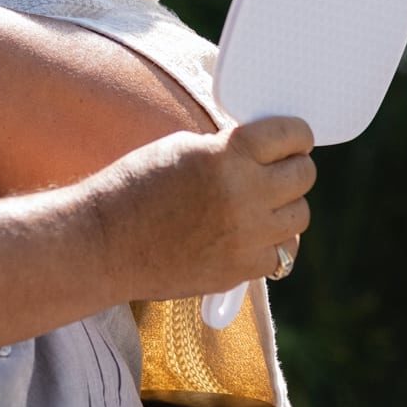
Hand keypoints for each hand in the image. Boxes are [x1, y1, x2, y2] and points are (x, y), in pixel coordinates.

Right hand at [88, 117, 314, 300]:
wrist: (103, 244)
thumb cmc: (135, 187)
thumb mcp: (184, 148)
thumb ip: (230, 148)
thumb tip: (265, 151)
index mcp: (229, 155)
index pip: (292, 135)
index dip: (295, 135)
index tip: (293, 139)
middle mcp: (245, 196)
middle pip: (304, 176)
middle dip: (292, 167)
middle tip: (276, 168)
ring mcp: (246, 238)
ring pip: (299, 217)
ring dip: (284, 207)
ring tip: (260, 203)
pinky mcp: (240, 272)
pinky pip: (281, 254)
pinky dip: (270, 244)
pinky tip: (248, 234)